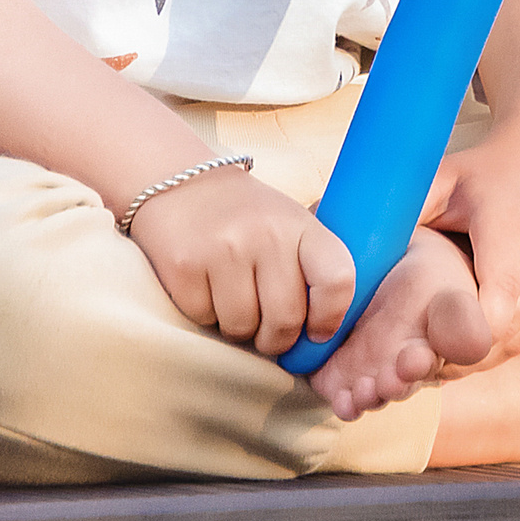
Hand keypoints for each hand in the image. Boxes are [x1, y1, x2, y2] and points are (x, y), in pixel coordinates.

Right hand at [127, 168, 356, 358]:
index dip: (331, 317)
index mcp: (300, 225)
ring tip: (232, 300)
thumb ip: (311, 270)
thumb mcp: (290, 225)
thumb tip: (324, 337)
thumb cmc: (247, 216)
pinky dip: (205, 315)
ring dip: (237, 328)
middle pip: (285, 320)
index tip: (317, 331)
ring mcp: (223, 247)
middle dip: (275, 339)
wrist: (182, 181)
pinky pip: (203, 319)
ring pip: (241, 327)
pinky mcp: (184, 264)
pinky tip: (205, 287)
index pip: (337, 280)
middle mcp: (265, 233)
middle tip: (265, 329)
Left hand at [420, 134, 519, 361]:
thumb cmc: (484, 175)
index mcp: (511, 225)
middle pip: (505, 329)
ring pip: (517, 343)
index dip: (466, 329)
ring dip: (476, 355)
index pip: (499, 293)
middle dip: (458, 350)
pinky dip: (497, 349)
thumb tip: (356, 242)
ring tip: (431, 355)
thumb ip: (405, 209)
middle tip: (411, 362)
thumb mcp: (440, 178)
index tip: (425, 344)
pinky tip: (464, 343)